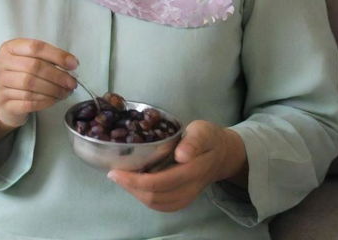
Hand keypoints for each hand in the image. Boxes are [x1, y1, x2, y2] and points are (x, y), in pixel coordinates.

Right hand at [0, 38, 77, 142]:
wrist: (1, 99)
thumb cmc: (19, 75)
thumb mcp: (27, 60)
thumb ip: (45, 58)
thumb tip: (71, 63)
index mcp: (8, 48)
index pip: (35, 47)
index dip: (57, 55)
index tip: (73, 64)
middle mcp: (0, 65)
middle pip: (33, 67)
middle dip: (57, 76)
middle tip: (72, 82)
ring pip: (31, 86)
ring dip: (53, 90)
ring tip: (65, 92)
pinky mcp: (3, 103)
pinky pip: (28, 102)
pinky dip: (45, 101)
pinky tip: (54, 100)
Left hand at [107, 120, 247, 211]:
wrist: (223, 153)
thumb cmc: (209, 138)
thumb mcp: (203, 131)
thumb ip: (194, 141)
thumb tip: (181, 155)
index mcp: (192, 170)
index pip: (161, 182)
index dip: (136, 180)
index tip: (117, 170)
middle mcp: (189, 187)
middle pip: (156, 197)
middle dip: (131, 188)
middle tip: (114, 174)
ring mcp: (188, 196)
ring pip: (158, 204)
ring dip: (136, 194)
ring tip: (122, 180)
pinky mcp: (185, 198)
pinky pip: (164, 205)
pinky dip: (146, 198)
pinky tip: (136, 186)